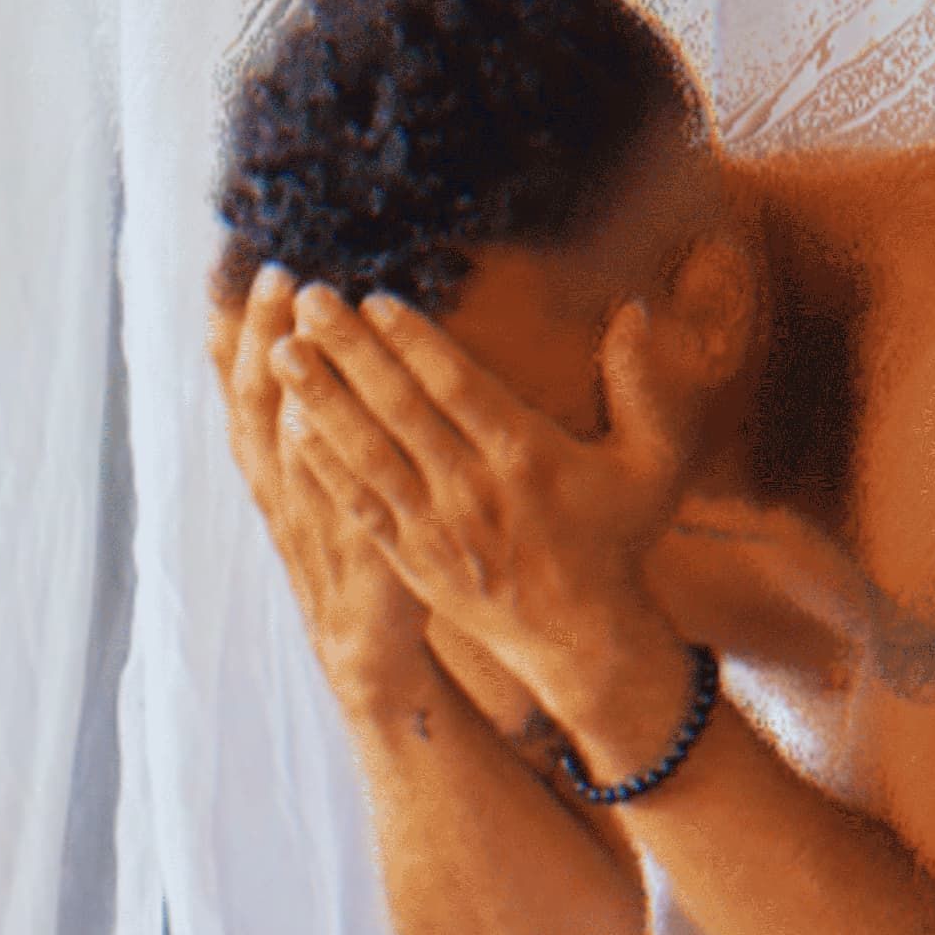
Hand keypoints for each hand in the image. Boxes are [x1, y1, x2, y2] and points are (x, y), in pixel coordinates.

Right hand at [209, 265, 430, 710]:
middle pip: (260, 403)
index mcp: (274, 470)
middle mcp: (281, 489)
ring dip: (287, 382)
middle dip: (262, 335)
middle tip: (275, 274)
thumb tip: (302, 345)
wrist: (364, 650)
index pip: (248, 387)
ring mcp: (312, 521)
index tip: (242, 271)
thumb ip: (310, 420)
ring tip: (296, 324)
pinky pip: (329, 498)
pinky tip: (307, 419)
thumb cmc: (349, 551)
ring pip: (286, 443)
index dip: (241, 329)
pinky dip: (314, 460)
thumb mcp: (318, 483)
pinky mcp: (357, 550)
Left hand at [271, 286, 689, 735]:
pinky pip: (357, 504)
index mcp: (526, 455)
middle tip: (308, 298)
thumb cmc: (615, 538)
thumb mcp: (653, 464)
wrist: (580, 636)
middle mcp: (472, 488)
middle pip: (399, 408)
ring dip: (320, 398)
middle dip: (349, 350)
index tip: (373, 297)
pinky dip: (322, 465)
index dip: (412, 340)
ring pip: (366, 452)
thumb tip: (636, 308)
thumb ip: (646, 387)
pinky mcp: (409, 557)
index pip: (457, 385)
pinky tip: (289, 425)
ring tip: (281, 350)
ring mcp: (434, 526)